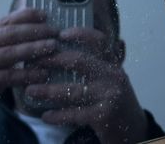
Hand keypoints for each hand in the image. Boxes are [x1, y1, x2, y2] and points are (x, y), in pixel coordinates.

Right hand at [0, 8, 57, 124]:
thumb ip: (7, 40)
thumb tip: (37, 25)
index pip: (6, 19)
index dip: (27, 15)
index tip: (45, 15)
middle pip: (10, 33)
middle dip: (34, 30)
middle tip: (54, 31)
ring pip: (10, 52)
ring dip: (34, 48)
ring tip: (52, 47)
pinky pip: (10, 76)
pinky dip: (28, 73)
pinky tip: (43, 73)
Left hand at [26, 27, 147, 143]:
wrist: (135, 131)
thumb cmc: (114, 101)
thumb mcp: (110, 79)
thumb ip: (95, 65)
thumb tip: (63, 51)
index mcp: (113, 63)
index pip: (98, 40)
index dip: (80, 34)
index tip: (60, 33)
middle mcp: (113, 75)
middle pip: (79, 61)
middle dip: (54, 59)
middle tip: (34, 60)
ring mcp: (110, 95)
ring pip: (73, 90)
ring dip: (48, 91)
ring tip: (30, 90)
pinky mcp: (104, 116)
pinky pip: (76, 114)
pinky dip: (58, 115)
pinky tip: (45, 115)